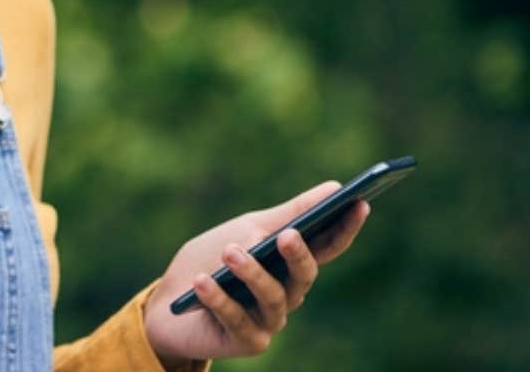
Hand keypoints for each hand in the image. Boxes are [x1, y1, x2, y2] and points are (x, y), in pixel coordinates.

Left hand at [142, 181, 369, 362]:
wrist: (169, 302)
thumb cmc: (211, 259)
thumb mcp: (248, 229)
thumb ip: (289, 214)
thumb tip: (334, 188)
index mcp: (291, 265)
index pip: (328, 247)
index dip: (346, 228)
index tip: (360, 203)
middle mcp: (288, 295)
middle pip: (304, 276)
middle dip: (297, 256)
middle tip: (286, 235)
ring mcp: (269, 321)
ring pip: (272, 297)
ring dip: (250, 273)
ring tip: (229, 251)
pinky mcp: (247, 341)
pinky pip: (236, 318)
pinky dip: (218, 297)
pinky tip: (203, 280)